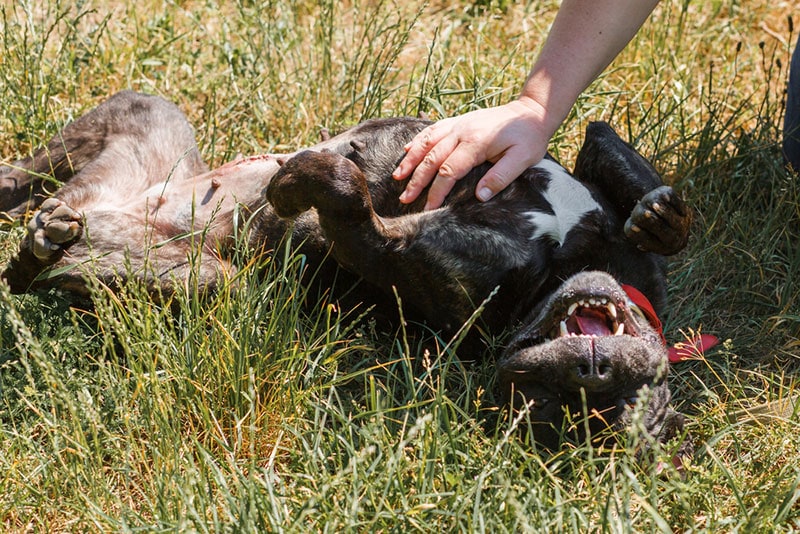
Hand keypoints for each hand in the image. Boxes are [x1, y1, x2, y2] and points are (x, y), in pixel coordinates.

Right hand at [391, 96, 551, 209]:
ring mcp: (458, 124)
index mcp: (476, 143)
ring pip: (427, 142)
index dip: (437, 191)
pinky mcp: (458, 121)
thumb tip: (479, 197)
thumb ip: (500, 177)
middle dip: (416, 180)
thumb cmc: (530, 137)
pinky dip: (418, 141)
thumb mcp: (523, 159)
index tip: (429, 208)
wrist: (532, 110)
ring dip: (411, 160)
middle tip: (405, 199)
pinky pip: (432, 130)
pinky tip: (407, 150)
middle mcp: (462, 131)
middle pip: (432, 158)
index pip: (449, 171)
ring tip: (397, 177)